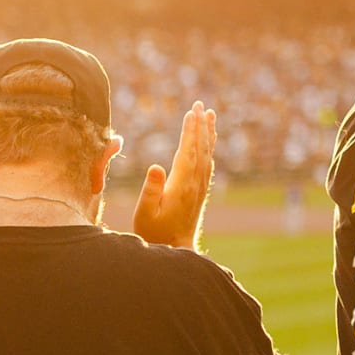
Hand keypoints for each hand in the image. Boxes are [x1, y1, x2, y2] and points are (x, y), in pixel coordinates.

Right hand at [133, 101, 215, 248]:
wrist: (175, 250)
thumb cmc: (155, 232)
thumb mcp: (145, 213)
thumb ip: (150, 190)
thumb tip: (156, 166)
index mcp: (181, 185)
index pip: (187, 152)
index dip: (190, 131)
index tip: (192, 112)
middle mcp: (194, 184)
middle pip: (200, 149)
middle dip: (201, 125)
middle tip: (201, 105)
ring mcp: (199, 187)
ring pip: (207, 154)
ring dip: (208, 133)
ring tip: (210, 115)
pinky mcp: (200, 191)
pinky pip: (207, 163)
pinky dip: (208, 148)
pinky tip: (209, 140)